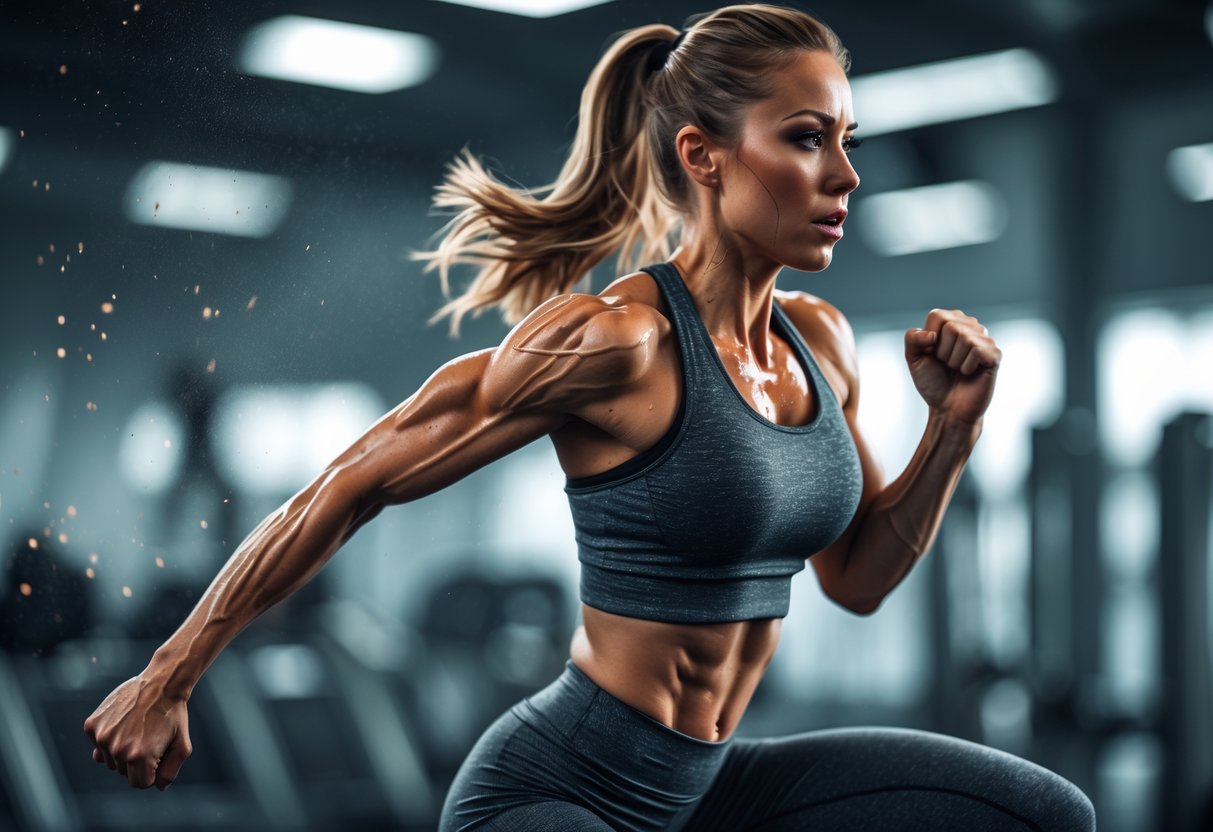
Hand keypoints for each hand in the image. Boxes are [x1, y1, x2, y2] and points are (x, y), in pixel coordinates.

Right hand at [83, 674, 191, 789]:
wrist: (161, 683)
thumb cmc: (174, 715)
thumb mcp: (181, 745)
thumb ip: (170, 771)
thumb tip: (158, 787)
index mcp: (138, 757)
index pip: (138, 784)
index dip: (150, 772)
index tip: (157, 755)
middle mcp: (117, 749)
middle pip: (122, 772)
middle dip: (136, 761)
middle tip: (148, 737)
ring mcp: (102, 736)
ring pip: (109, 760)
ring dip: (121, 750)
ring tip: (136, 729)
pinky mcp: (92, 725)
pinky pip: (97, 744)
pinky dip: (109, 737)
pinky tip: (123, 722)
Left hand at [904, 308, 1000, 424]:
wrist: (947, 408)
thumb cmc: (932, 381)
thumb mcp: (914, 358)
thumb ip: (912, 339)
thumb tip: (931, 335)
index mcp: (951, 322)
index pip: (937, 316)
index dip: (929, 340)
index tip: (933, 354)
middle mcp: (970, 326)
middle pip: (951, 326)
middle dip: (942, 351)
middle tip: (947, 364)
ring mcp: (984, 340)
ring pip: (964, 337)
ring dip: (954, 360)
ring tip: (957, 369)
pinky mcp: (994, 355)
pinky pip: (977, 351)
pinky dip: (966, 367)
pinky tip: (969, 373)